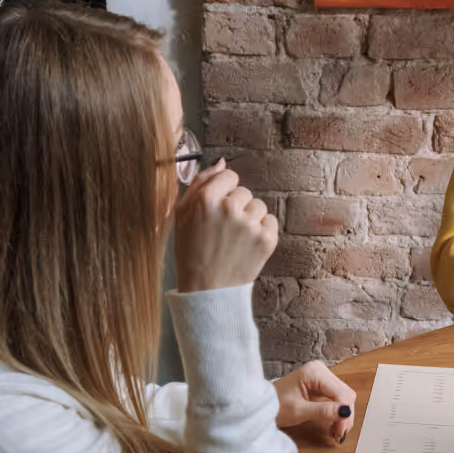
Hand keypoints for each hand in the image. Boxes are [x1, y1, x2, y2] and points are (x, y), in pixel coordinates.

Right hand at [174, 159, 278, 291]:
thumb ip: (200, 183)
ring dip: (250, 219)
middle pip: (244, 191)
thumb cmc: (192, 251)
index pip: (228, 175)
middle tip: (223, 230)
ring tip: (235, 239)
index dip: (224, 191)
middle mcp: (229, 208)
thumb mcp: (182, 214)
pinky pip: (271, 221)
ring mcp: (249, 224)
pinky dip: (262, 231)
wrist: (207, 291)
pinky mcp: (266, 239)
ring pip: (258, 206)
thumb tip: (221, 162)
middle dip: (236, 206)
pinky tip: (246, 245)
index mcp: (205, 199)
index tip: (219, 208)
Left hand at [274, 361, 356, 442]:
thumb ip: (323, 411)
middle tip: (339, 435)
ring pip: (343, 397)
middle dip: (345, 416)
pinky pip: (336, 398)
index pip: (340, 393)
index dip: (344, 413)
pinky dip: (337, 412)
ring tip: (335, 433)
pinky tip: (333, 426)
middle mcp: (321, 370)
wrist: (260, 405)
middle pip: (345, 394)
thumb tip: (346, 412)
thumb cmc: (275, 406)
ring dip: (343, 415)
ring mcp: (321, 377)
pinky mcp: (320, 385)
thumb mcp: (298, 411)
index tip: (341, 432)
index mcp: (315, 372)